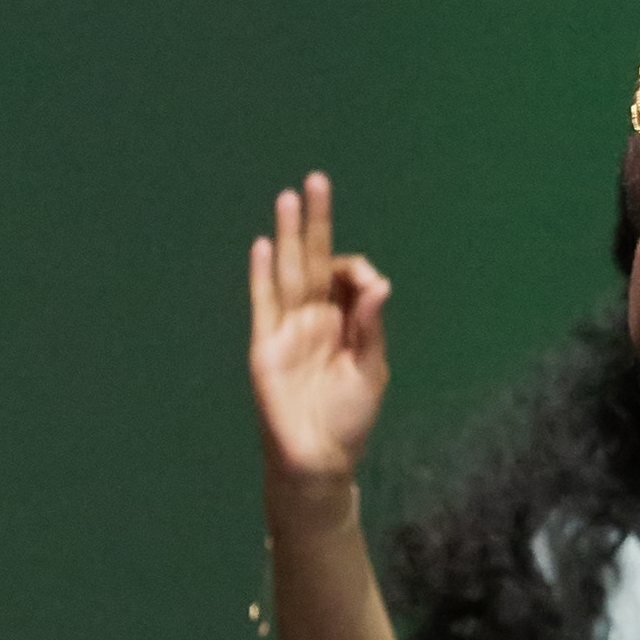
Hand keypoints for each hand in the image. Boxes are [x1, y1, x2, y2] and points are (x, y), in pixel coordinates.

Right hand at [249, 170, 391, 490]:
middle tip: (316, 180)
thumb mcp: (372, 369)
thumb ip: (371, 325)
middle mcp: (314, 318)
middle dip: (315, 222)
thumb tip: (379, 282)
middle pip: (312, 259)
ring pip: (286, 271)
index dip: (357, 271)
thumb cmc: (349, 418)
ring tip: (288, 197)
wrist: (319, 459)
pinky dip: (260, 275)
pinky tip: (261, 245)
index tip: (370, 286)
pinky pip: (262, 304)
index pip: (346, 277)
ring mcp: (287, 329)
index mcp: (344, 322)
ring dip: (285, 235)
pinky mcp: (266, 346)